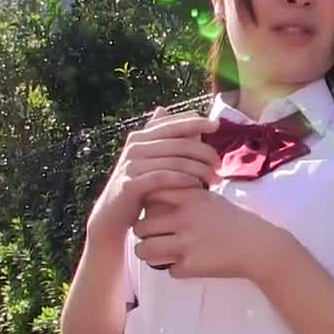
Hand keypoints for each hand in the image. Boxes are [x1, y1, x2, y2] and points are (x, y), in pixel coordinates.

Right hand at [85, 106, 221, 245]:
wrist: (113, 215)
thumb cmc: (141, 187)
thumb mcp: (157, 161)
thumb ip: (174, 141)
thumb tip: (195, 117)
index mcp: (141, 137)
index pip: (172, 123)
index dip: (195, 122)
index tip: (216, 125)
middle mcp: (135, 146)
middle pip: (178, 143)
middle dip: (204, 152)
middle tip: (220, 164)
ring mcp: (131, 164)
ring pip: (174, 161)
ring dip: (199, 170)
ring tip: (216, 179)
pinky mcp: (130, 183)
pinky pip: (163, 178)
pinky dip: (183, 180)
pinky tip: (198, 186)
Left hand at [131, 188, 294, 281]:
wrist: (259, 246)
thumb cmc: (235, 221)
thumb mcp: (211, 199)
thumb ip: (184, 196)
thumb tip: (154, 198)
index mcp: (191, 198)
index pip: (151, 195)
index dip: (145, 204)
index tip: (150, 210)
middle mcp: (186, 219)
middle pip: (142, 226)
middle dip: (142, 233)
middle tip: (149, 236)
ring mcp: (187, 244)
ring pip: (146, 250)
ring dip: (149, 253)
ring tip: (156, 252)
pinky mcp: (192, 266)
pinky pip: (168, 270)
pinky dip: (175, 269)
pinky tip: (186, 264)